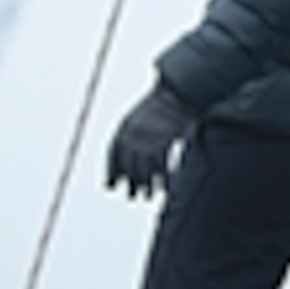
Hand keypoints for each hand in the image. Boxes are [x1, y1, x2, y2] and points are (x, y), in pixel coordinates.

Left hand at [106, 83, 198, 198]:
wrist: (180, 91)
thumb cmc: (168, 100)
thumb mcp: (146, 112)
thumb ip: (139, 130)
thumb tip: (136, 148)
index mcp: (125, 125)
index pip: (113, 153)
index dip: (111, 171)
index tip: (109, 186)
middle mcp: (131, 134)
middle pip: (128, 164)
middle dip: (131, 182)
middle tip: (133, 197)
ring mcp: (146, 138)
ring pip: (142, 169)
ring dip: (145, 184)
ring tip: (148, 196)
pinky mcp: (162, 143)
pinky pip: (160, 167)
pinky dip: (162, 179)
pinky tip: (164, 187)